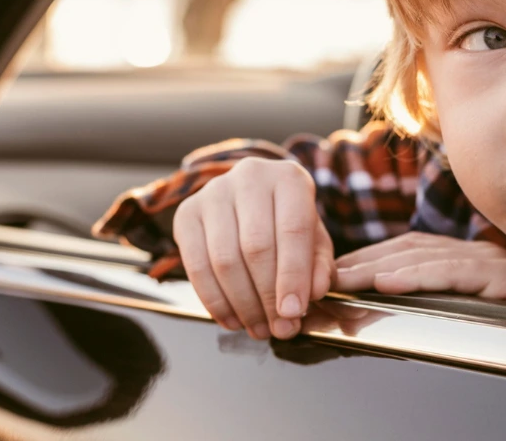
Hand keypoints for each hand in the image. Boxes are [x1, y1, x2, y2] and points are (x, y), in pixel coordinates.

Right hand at [172, 157, 334, 340]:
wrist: (253, 199)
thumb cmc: (288, 222)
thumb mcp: (315, 240)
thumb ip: (319, 266)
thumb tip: (312, 294)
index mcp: (289, 178)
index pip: (293, 230)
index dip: (293, 276)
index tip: (293, 313)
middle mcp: (249, 176)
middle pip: (256, 247)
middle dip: (267, 297)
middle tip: (278, 329)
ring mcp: (213, 193)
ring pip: (224, 260)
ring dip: (242, 304)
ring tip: (258, 328)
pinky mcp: (186, 213)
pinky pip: (196, 266)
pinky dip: (214, 300)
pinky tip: (231, 319)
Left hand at [332, 232, 505, 309]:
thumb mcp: (477, 314)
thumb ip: (444, 303)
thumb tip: (392, 308)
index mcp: (468, 260)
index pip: (408, 250)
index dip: (369, 257)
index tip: (333, 273)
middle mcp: (479, 254)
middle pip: (408, 249)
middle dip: (363, 261)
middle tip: (326, 276)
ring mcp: (495, 264)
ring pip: (426, 258)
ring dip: (380, 267)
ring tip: (346, 279)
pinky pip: (456, 274)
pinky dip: (419, 277)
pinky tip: (389, 283)